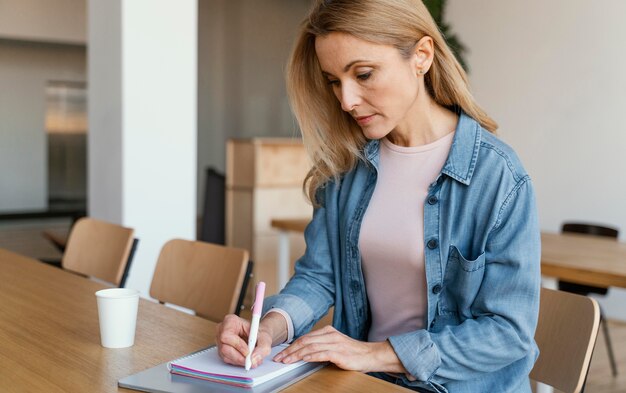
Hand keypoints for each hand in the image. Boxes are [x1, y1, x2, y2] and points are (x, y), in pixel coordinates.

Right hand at [215, 314, 271, 367]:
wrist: (259, 336)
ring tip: (251, 359)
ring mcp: (221, 341)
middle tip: (250, 360)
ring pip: (225, 356)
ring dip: (239, 360)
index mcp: (230, 321)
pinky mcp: (222, 350)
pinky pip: (227, 359)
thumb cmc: (259, 333)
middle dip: (239, 356)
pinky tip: (246, 359)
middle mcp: (222, 330)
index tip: (248, 351)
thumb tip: (254, 359)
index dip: (237, 345)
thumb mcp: (265, 338)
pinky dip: (238, 361)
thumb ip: (262, 348)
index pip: (227, 335)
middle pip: (224, 348)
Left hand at [272, 326, 404, 373]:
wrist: (371, 355)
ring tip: (286, 361)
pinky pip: (320, 354)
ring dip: (295, 355)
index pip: (305, 338)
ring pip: (309, 347)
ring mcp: (334, 343)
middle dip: (289, 350)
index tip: (282, 353)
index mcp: (328, 331)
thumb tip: (304, 352)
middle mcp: (330, 335)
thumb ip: (321, 346)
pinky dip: (308, 357)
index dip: (291, 345)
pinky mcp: (338, 353)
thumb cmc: (353, 353)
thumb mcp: (335, 345)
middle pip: (304, 341)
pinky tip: (301, 360)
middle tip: (279, 358)